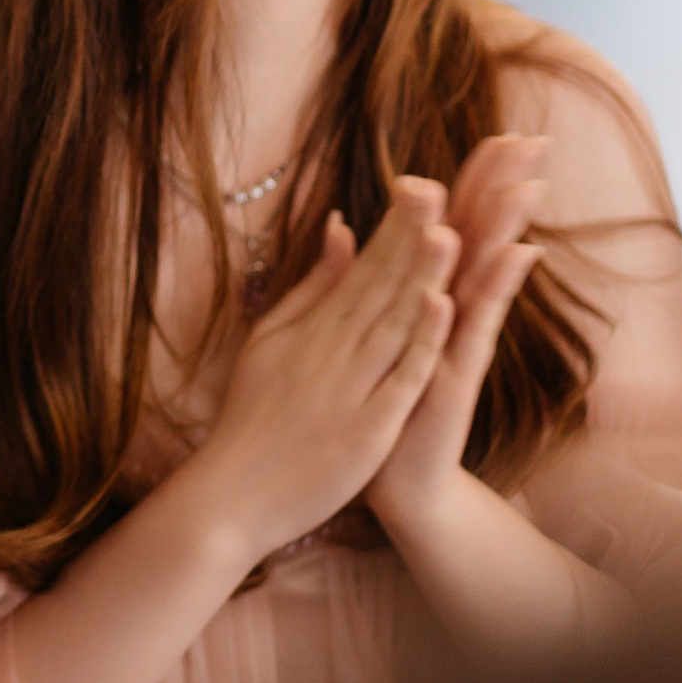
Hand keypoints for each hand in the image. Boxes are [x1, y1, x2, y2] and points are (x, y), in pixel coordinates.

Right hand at [179, 177, 459, 557]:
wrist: (232, 497)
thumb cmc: (251, 418)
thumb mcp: (271, 341)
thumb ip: (311, 288)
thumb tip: (341, 228)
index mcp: (310, 330)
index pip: (360, 270)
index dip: (393, 228)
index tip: (422, 186)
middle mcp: (330, 352)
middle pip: (378, 288)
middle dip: (410, 237)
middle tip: (439, 188)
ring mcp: (349, 389)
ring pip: (391, 325)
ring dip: (420, 278)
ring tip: (449, 234)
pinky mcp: (366, 429)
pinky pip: (399, 380)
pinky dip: (420, 345)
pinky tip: (443, 310)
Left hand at [366, 137, 547, 527]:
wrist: (395, 479)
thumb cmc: (382, 402)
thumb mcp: (374, 331)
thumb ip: (373, 278)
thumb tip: (361, 224)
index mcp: (427, 296)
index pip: (453, 225)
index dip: (474, 182)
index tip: (501, 134)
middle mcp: (451, 314)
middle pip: (479, 239)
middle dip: (503, 191)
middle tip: (534, 141)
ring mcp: (458, 344)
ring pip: (484, 277)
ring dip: (502, 232)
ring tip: (527, 187)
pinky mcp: (457, 377)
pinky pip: (476, 331)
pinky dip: (488, 295)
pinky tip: (505, 259)